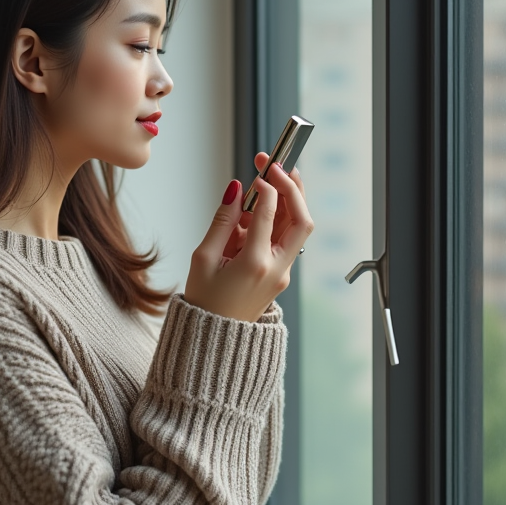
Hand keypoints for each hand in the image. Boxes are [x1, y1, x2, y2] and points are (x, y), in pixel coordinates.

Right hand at [184, 154, 313, 322]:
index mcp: (255, 264)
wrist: (214, 338)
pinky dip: (276, 220)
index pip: (269, 213)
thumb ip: (222, 221)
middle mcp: (277, 269)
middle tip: (277, 166)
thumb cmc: (205, 302)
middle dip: (293, 188)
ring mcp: (283, 273)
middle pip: (301, 220)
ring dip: (287, 202)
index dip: (266, 187)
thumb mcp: (204, 257)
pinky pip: (284, 240)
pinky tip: (254, 214)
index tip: (258, 173)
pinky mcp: (281, 274)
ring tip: (265, 184)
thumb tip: (235, 190)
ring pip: (297, 229)